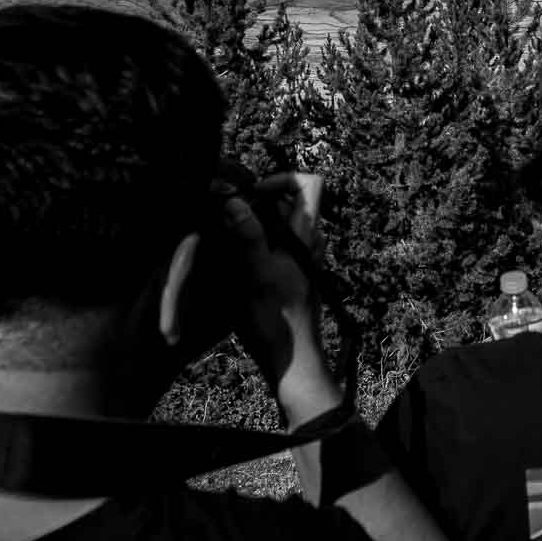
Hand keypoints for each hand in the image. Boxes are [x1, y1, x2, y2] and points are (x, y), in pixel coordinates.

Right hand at [220, 172, 341, 422]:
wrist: (291, 361)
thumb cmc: (275, 321)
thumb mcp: (255, 274)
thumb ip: (247, 235)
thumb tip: (234, 201)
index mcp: (305, 235)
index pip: (310, 183)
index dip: (283, 179)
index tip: (255, 193)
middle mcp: (309, 242)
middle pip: (291, 202)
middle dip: (260, 203)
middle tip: (232, 217)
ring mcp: (303, 259)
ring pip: (282, 224)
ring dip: (257, 224)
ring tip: (231, 240)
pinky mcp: (293, 275)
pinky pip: (278, 245)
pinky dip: (260, 243)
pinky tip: (237, 262)